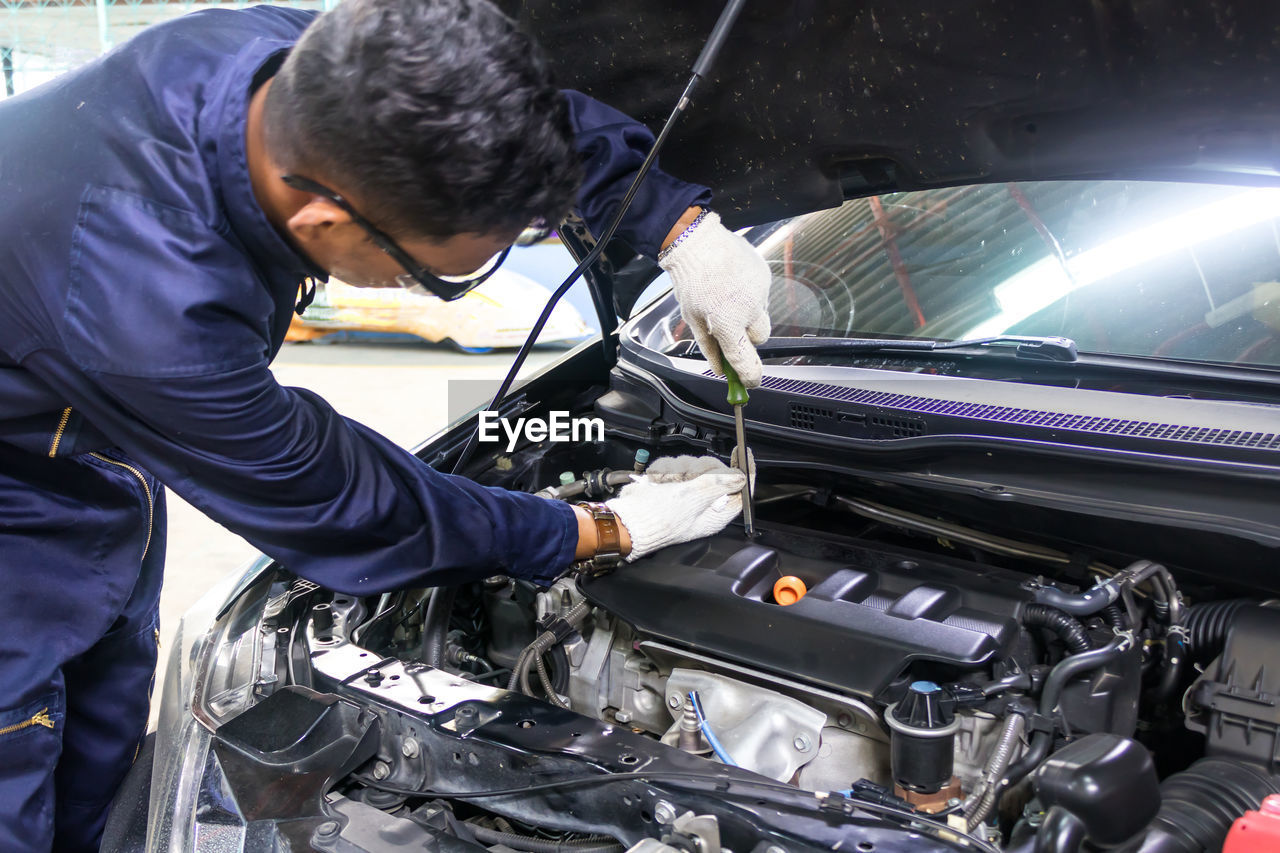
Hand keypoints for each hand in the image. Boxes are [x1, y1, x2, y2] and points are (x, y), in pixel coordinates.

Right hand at [604, 455, 748, 560]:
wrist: (625, 521)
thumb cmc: (658, 519)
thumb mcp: (693, 499)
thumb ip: (719, 484)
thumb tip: (741, 477)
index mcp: (715, 513)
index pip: (740, 489)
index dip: (743, 469)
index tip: (741, 451)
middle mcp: (703, 503)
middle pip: (715, 471)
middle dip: (699, 468)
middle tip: (687, 478)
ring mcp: (685, 492)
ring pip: (692, 464)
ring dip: (677, 469)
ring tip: (666, 483)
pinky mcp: (669, 484)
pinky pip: (673, 465)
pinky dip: (664, 470)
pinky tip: (657, 481)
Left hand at [659, 209, 771, 387]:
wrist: (698, 242)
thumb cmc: (691, 280)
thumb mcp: (692, 318)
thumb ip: (709, 347)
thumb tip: (720, 369)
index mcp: (727, 322)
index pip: (745, 360)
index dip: (750, 376)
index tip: (751, 382)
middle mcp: (747, 309)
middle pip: (760, 338)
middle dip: (748, 336)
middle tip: (731, 326)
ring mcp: (759, 292)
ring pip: (761, 314)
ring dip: (748, 313)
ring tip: (728, 296)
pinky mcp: (765, 276)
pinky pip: (761, 294)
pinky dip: (750, 293)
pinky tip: (734, 282)